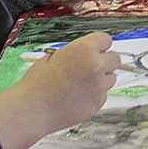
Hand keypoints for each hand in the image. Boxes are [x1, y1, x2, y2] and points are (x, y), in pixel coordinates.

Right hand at [0, 32, 119, 148]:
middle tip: (91, 69)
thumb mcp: (54, 56)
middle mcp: (96, 64)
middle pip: (115, 59)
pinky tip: (77, 97)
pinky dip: (94, 96)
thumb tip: (89, 53)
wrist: (32, 108)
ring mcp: (99, 84)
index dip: (100, 47)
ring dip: (101, 80)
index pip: (106, 40)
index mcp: (84, 48)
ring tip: (79, 86)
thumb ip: (76, 53)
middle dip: (105, 63)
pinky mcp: (99, 102)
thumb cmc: (38, 83)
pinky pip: (103, 94)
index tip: (97, 51)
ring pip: (111, 78)